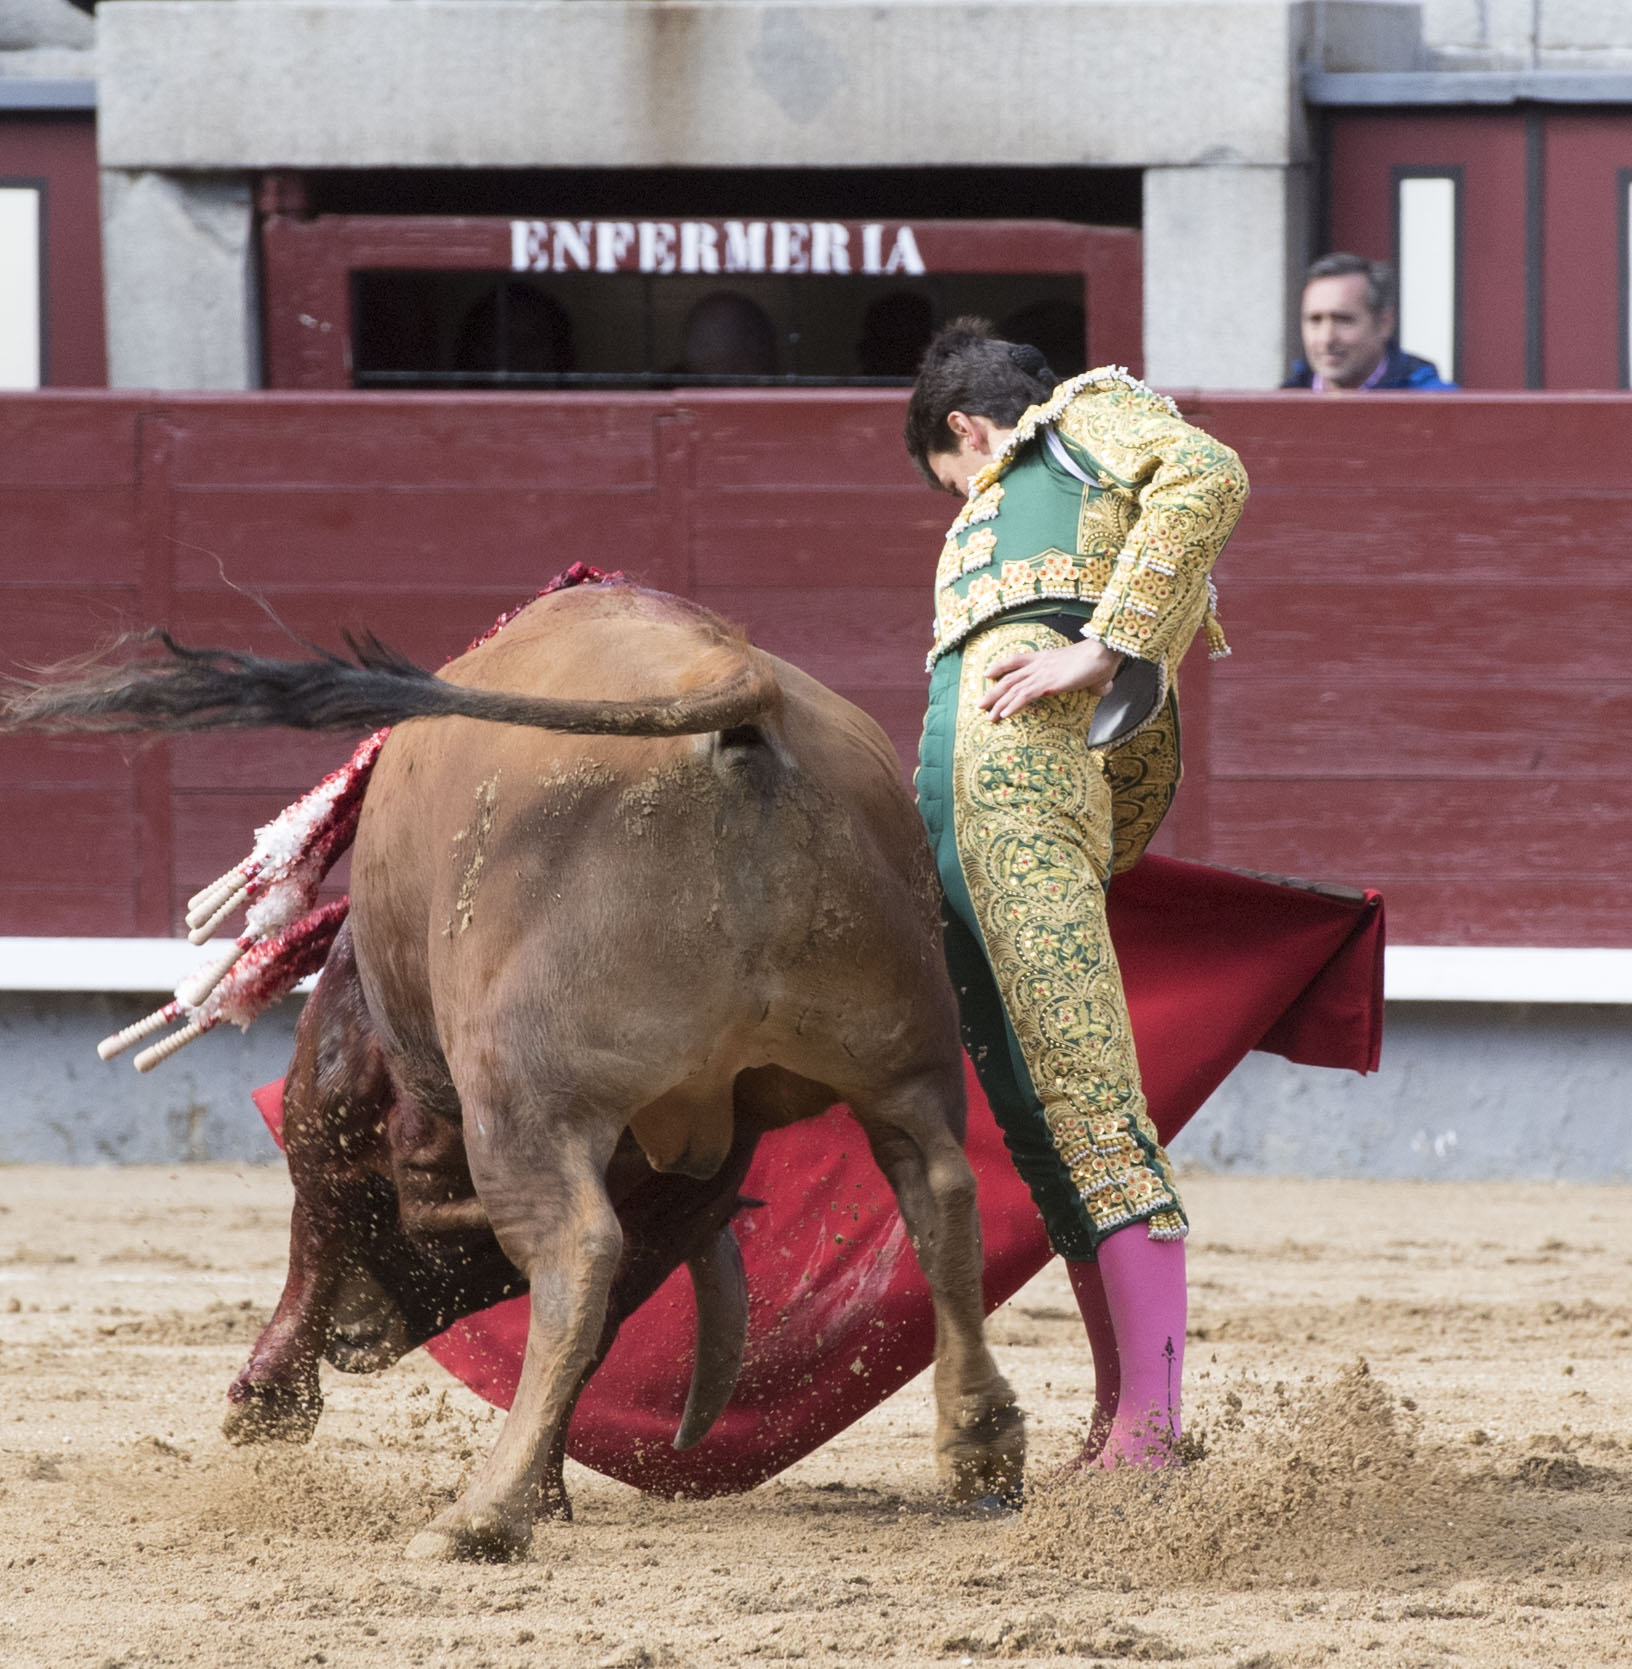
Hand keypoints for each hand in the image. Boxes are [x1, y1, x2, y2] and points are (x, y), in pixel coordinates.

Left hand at [978, 639, 1123, 720]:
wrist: (1104, 651)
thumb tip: (1103, 688)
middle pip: (1008, 678)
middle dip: (993, 692)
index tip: (987, 673)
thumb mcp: (1095, 673)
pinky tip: (1004, 715)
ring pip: (1012, 689)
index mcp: (1046, 657)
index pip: (1016, 660)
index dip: (1000, 666)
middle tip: (980, 704)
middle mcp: (1040, 664)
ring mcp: (1042, 674)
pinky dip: (1012, 706)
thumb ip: (1096, 683)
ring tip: (988, 716)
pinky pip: (1024, 696)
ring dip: (998, 704)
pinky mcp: (1048, 684)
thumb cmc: (1103, 659)